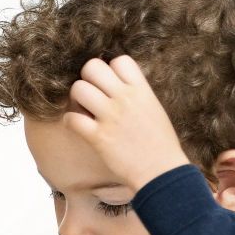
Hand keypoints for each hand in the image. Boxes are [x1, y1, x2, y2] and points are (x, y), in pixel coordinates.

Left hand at [63, 55, 192, 191]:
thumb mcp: (154, 109)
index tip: (111, 85)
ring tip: (85, 112)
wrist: (162, 174)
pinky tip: (80, 128)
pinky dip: (71, 122)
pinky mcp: (98, 137)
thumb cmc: (161, 144)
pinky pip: (71, 118)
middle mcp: (125, 99)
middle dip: (88, 79)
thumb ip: (137, 94)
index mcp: (141, 90)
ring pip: (78, 89)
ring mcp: (110, 116)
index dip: (111, 70)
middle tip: (92, 96)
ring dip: (77, 100)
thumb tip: (120, 85)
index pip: (119, 60)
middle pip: (92, 67)